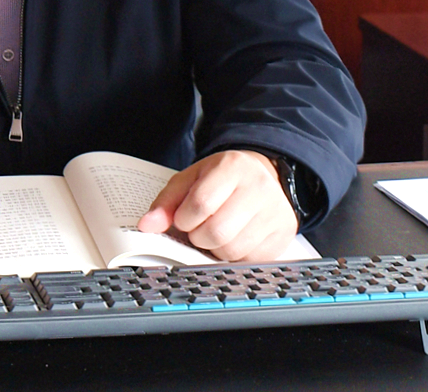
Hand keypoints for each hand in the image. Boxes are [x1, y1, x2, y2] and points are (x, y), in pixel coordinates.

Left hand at [136, 150, 297, 261]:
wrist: (266, 176)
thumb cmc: (224, 179)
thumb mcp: (193, 178)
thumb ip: (168, 201)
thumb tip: (147, 226)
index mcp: (232, 168)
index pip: (200, 203)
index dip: (184, 218)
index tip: (183, 218)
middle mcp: (258, 188)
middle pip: (216, 232)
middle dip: (198, 237)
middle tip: (199, 228)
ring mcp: (273, 213)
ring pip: (232, 250)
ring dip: (215, 249)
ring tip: (216, 232)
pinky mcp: (281, 236)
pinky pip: (248, 260)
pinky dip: (234, 256)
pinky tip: (234, 238)